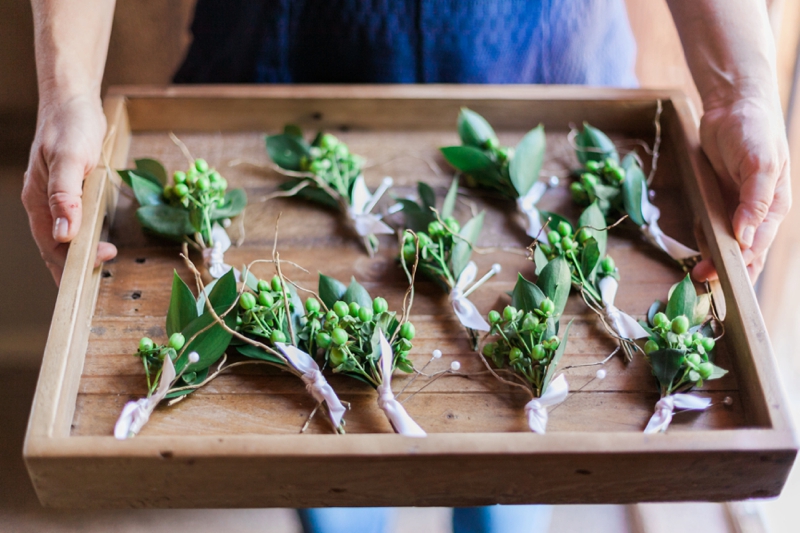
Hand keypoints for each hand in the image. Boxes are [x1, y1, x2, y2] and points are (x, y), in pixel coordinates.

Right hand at [22, 94, 116, 284]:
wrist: (72, 102)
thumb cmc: (70, 126)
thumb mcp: (68, 158)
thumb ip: (65, 194)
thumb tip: (65, 233)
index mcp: (38, 200)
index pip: (52, 243)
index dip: (72, 260)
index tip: (101, 262)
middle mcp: (43, 203)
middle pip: (53, 247)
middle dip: (70, 269)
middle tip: (92, 287)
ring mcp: (54, 198)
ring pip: (60, 238)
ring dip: (74, 258)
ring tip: (91, 276)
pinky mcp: (69, 192)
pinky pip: (71, 224)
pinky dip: (79, 240)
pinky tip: (90, 246)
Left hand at [694, 94, 790, 282]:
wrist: (732, 107)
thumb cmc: (753, 131)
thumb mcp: (759, 163)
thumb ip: (755, 200)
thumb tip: (745, 236)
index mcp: (774, 208)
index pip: (757, 245)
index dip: (740, 263)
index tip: (720, 276)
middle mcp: (757, 213)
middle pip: (744, 252)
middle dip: (725, 270)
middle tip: (701, 281)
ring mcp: (735, 208)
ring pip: (726, 244)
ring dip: (712, 258)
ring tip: (695, 275)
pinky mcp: (717, 201)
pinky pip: (710, 227)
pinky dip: (703, 239)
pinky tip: (695, 248)